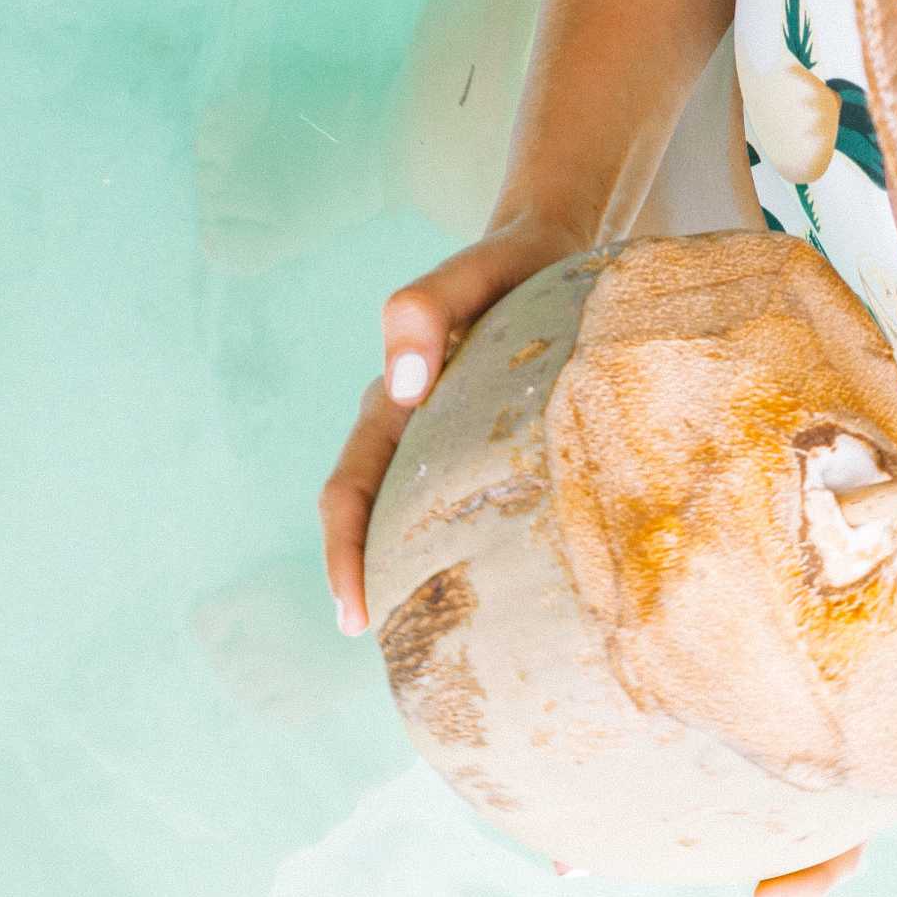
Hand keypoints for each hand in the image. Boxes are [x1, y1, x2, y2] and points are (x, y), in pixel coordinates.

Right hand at [321, 213, 592, 634]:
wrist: (551, 246)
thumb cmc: (511, 265)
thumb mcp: (473, 272)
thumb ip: (424, 310)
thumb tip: (406, 385)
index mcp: (394, 401)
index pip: (352, 490)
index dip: (344, 553)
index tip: (354, 614)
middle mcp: (413, 427)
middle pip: (373, 518)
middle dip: (370, 584)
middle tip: (393, 650)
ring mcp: (449, 439)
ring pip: (416, 519)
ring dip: (414, 575)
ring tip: (441, 641)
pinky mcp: (491, 445)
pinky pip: (466, 506)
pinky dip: (466, 551)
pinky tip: (504, 588)